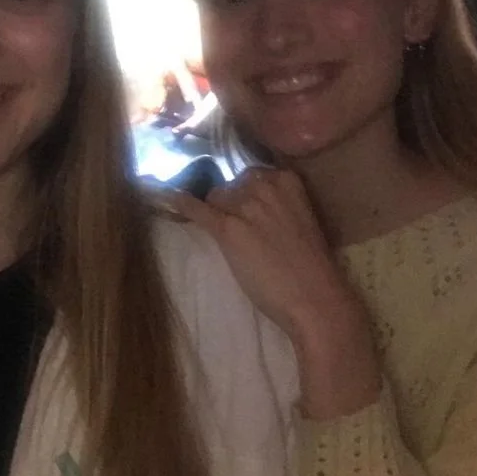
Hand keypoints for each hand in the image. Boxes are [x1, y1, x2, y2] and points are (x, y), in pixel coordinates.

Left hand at [163, 168, 381, 417]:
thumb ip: (277, 205)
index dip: (244, 195)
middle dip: (233, 206)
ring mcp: (245, 204)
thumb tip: (248, 205)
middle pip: (231, 186)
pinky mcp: (229, 228)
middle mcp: (265, 184)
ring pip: (216, 198)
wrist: (316, 298)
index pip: (250, 177)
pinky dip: (178, 202)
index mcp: (288, 180)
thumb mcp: (300, 221)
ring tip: (234, 242)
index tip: (243, 209)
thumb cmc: (312, 267)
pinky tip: (161, 195)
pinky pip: (198, 209)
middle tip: (245, 235)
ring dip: (219, 216)